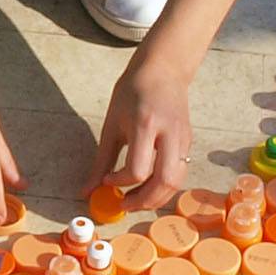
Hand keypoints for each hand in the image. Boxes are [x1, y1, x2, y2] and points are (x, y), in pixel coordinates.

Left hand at [90, 44, 195, 211]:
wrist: (162, 70)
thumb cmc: (132, 92)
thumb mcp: (111, 123)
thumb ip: (101, 160)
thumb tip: (87, 190)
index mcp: (145, 125)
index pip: (138, 169)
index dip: (120, 182)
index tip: (107, 181)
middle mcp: (169, 133)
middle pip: (164, 181)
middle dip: (144, 201)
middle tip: (124, 204)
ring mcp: (183, 138)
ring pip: (176, 181)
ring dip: (156, 198)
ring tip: (135, 199)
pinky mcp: (189, 142)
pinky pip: (179, 173)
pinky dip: (164, 186)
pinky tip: (147, 185)